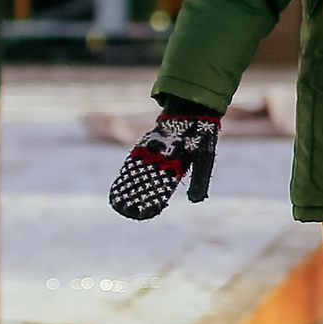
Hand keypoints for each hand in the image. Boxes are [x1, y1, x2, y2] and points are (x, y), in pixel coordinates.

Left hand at [108, 100, 221, 219]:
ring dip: (130, 187)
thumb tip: (196, 201)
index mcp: (179, 170)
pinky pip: (135, 160)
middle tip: (125, 210)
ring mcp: (156, 154)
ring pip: (140, 174)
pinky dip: (128, 171)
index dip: (154, 202)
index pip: (163, 190)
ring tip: (118, 200)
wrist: (192, 109)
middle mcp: (165, 164)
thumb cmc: (201, 134)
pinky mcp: (148, 145)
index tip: (143, 214)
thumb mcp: (204, 157)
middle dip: (138, 197)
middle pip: (149, 184)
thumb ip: (200, 179)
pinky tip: (120, 181)